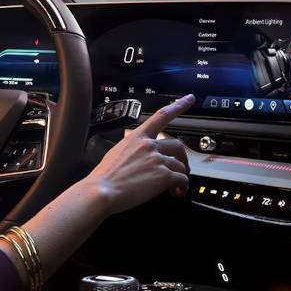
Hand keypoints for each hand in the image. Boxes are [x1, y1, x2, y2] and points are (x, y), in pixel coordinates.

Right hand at [77, 94, 195, 214]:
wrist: (101, 192)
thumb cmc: (104, 177)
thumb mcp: (116, 153)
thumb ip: (133, 151)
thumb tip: (141, 158)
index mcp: (137, 137)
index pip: (161, 115)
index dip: (178, 105)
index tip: (189, 98)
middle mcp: (149, 145)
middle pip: (177, 145)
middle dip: (183, 157)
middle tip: (181, 167)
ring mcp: (157, 160)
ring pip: (181, 165)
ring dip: (181, 176)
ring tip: (175, 187)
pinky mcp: (163, 176)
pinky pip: (182, 179)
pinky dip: (182, 187)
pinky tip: (176, 192)